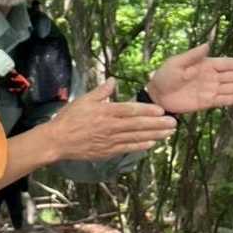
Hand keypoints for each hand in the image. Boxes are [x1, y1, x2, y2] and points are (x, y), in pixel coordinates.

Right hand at [42, 79, 176, 160]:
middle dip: (158, 124)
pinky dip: (141, 146)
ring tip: (168, 133)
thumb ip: (101, 91)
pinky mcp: (108, 151)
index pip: (131, 110)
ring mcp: (110, 140)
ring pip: (136, 137)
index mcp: (106, 112)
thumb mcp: (84, 99)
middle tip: (173, 123)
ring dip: (154, 135)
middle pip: (138, 125)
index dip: (147, 111)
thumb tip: (112, 80)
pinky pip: (128, 148)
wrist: (58, 141)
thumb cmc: (70, 118)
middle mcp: (111, 127)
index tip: (161, 111)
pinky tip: (152, 144)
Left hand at [144, 42, 232, 113]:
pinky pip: (223, 100)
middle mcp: (211, 77)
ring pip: (232, 88)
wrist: (157, 95)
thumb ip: (192, 56)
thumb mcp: (176, 62)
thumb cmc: (164, 75)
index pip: (227, 64)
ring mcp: (210, 90)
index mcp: (205, 65)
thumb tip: (207, 45)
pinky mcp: (206, 102)